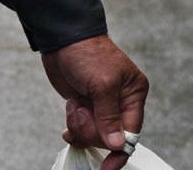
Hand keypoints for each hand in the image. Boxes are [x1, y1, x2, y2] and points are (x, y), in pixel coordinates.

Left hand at [42, 35, 147, 169]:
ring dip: (81, 125)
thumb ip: (109, 115)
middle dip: (93, 129)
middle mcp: (119, 100)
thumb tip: (116, 144)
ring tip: (74, 106)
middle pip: (110, 136)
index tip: (107, 168)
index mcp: (133, 93)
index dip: (119, 151)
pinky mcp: (84, 103)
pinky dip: (74, 125)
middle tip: (82, 112)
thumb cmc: (85, 52)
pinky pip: (82, 127)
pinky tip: (69, 117)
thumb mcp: (101, 83)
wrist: (60, 36)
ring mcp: (100, 103)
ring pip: (94, 133)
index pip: (131, 132)